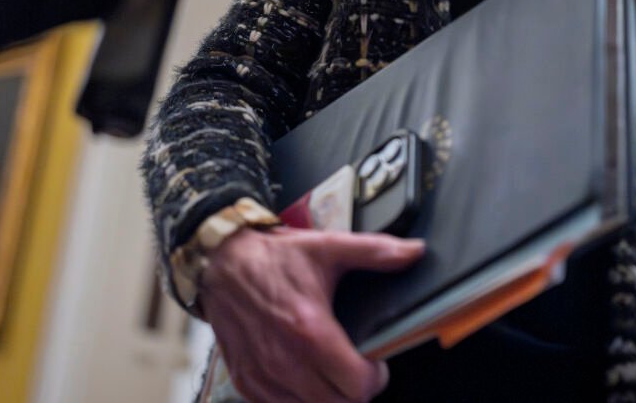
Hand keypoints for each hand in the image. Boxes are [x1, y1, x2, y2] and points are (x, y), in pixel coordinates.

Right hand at [200, 227, 424, 402]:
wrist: (221, 263)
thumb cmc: (274, 258)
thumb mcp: (328, 247)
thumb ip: (375, 251)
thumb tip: (414, 252)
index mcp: (310, 331)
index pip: (357, 386)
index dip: (376, 378)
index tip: (376, 362)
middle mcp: (284, 361)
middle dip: (355, 391)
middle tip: (358, 369)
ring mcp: (263, 376)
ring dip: (327, 397)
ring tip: (333, 372)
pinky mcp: (247, 382)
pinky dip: (299, 398)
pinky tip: (305, 375)